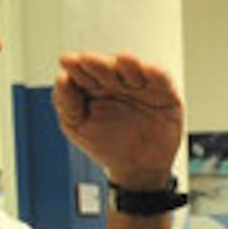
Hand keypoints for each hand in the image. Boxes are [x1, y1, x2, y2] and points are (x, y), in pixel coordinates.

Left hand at [54, 52, 182, 187]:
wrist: (137, 169)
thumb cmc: (106, 143)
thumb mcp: (77, 126)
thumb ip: (67, 103)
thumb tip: (62, 79)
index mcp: (93, 85)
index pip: (83, 71)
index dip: (76, 66)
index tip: (68, 61)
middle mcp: (117, 81)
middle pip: (108, 68)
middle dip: (99, 64)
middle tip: (88, 60)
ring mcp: (141, 86)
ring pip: (135, 70)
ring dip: (129, 64)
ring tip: (124, 59)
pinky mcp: (165, 94)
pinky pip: (162, 81)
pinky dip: (157, 74)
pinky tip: (150, 70)